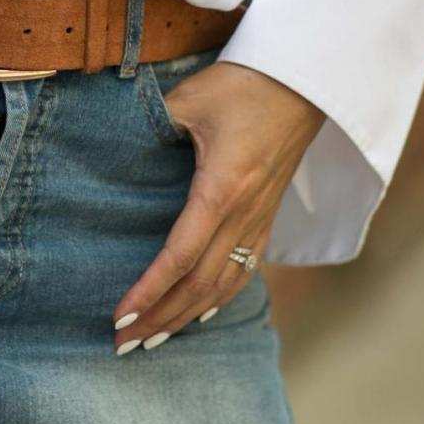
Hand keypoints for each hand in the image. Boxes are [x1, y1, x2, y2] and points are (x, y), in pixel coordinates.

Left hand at [112, 61, 325, 353]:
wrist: (310, 77)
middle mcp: (245, 213)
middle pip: (199, 284)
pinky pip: (245, 269)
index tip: (119, 319)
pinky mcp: (269, 215)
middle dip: (159, 319)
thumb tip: (113, 146)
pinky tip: (201, 315)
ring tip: (153, 342)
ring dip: (186, 317)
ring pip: (223, 284)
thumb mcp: (191, 98)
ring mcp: (261, 218)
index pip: (179, 257)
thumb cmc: (246, 82)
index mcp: (222, 189)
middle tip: (122, 346)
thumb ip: (150, 125)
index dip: (149, 293)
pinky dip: (219, 298)